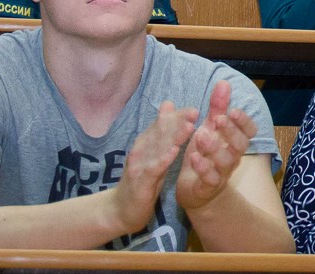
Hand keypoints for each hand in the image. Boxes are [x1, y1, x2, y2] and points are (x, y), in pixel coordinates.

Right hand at [115, 101, 197, 230]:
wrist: (119, 211)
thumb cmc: (142, 181)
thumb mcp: (153, 156)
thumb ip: (162, 133)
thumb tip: (168, 105)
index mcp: (146, 143)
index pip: (162, 125)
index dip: (177, 116)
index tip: (194, 109)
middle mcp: (141, 150)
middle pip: (160, 132)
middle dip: (178, 121)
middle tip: (195, 111)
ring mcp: (139, 165)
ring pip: (158, 147)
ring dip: (174, 136)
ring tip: (190, 126)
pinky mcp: (140, 181)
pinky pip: (153, 168)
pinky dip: (163, 159)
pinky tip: (174, 152)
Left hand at [176, 81, 255, 210]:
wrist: (193, 189)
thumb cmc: (204, 154)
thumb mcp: (209, 128)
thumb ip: (217, 108)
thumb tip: (223, 82)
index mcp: (234, 142)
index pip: (249, 131)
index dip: (244, 122)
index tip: (232, 111)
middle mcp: (232, 157)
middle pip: (241, 145)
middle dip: (231, 131)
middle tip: (218, 119)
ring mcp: (222, 173)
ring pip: (226, 161)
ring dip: (215, 147)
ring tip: (201, 136)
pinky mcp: (208, 187)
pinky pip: (211, 179)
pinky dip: (203, 168)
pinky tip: (194, 157)